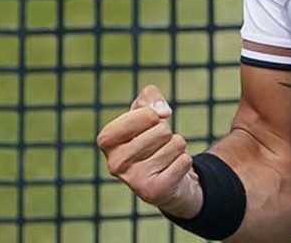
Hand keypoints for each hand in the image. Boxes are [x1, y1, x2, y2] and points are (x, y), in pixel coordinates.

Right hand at [96, 85, 202, 218]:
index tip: (150, 122)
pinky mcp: (153, 192)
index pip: (143, 114)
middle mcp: (114, 163)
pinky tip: (170, 171)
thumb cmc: (151, 138)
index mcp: (106, 141)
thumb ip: (151, 98)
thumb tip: (163, 112)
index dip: (153, 114)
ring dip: (176, 147)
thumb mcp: (146, 110)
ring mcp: (133, 180)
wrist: (166, 176)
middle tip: (157, 145)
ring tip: (163, 158)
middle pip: (162, 130)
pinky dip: (183, 162)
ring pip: (175, 144)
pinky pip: (184, 161)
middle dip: (166, 133)